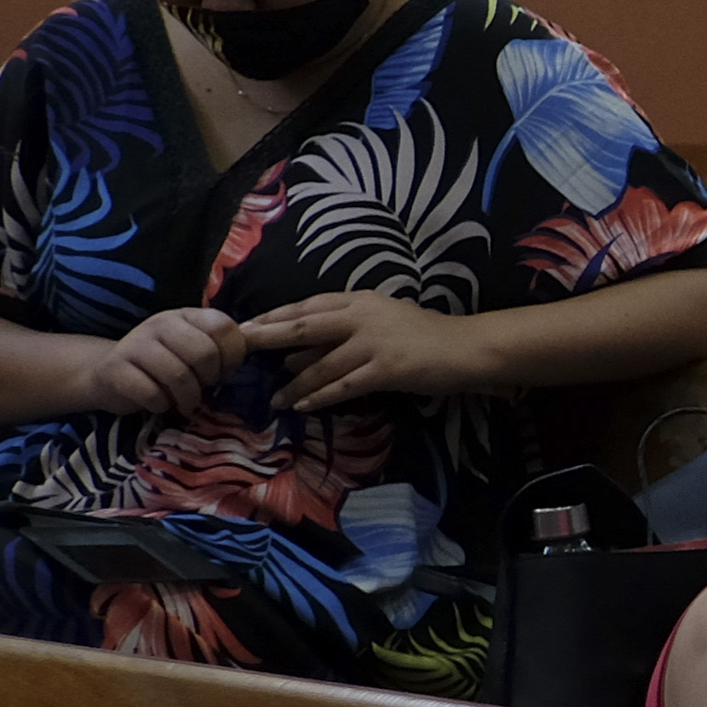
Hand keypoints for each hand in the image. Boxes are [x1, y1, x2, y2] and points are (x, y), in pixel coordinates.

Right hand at [81, 307, 248, 414]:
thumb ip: (222, 344)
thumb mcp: (192, 347)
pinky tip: (159, 402)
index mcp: (186, 315)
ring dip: (187, 397)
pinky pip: (152, 394)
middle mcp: (161, 324)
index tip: (223, 370)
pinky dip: (161, 405)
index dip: (232, 354)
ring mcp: (136, 344)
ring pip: (179, 376)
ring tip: (183, 400)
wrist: (108, 374)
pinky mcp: (116, 369)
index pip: (223, 327)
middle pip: (204, 353)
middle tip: (202, 387)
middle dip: (209, 378)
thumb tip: (259, 336)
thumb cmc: (162, 364)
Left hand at [240, 292, 494, 410]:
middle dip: (271, 337)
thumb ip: (342, 331)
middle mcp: (363, 316)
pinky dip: (320, 396)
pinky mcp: (385, 368)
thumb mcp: (382, 321)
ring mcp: (373, 342)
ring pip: (322, 363)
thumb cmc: (425, 335)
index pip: (309, 305)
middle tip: (240, 346)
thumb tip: (295, 352)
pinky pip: (344, 385)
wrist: (466, 348)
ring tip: (275, 399)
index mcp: (361, 300)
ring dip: (295, 383)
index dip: (277, 316)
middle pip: (306, 325)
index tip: (248, 325)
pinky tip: (302, 406)